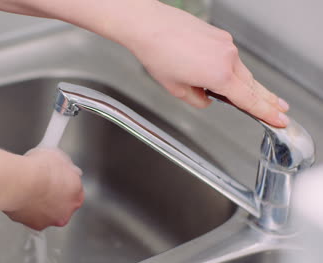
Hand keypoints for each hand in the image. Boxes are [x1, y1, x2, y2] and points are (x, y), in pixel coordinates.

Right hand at [4, 148, 83, 230]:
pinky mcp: (34, 225)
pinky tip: (21, 199)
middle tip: (41, 186)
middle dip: (53, 197)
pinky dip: (27, 210)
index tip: (55, 179)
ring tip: (29, 192)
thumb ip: (66, 167)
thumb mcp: (58, 156)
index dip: (63, 183)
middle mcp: (67, 210)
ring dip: (40, 205)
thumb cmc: (40, 169)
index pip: (73, 190)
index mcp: (76, 193)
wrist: (21, 182)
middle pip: (62, 205)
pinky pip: (31, 217)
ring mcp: (50, 220)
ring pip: (47, 214)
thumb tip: (67, 168)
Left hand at [124, 2, 288, 126]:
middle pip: (251, 84)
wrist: (149, 26)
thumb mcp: (176, 88)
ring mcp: (226, 44)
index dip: (266, 112)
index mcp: (220, 75)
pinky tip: (219, 73)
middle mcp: (228, 58)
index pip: (249, 100)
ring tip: (256, 96)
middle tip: (281, 109)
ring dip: (245, 84)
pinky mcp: (220, 35)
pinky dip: (229, 68)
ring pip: (241, 70)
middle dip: (266, 99)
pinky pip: (230, 57)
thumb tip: (207, 99)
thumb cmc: (158, 55)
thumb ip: (197, 99)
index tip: (280, 119)